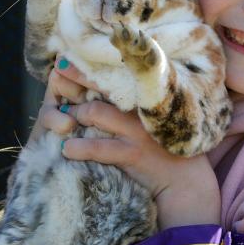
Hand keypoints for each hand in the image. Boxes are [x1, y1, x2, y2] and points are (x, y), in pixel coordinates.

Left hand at [38, 57, 220, 230]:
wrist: (187, 182)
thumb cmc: (168, 149)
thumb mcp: (157, 122)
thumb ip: (135, 107)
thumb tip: (99, 98)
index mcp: (147, 97)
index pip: (114, 76)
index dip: (87, 69)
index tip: (64, 61)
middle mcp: (142, 107)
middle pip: (100, 88)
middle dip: (74, 85)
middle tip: (56, 83)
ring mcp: (137, 129)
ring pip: (95, 112)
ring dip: (74, 115)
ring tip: (62, 121)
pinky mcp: (133, 153)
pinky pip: (98, 147)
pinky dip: (79, 147)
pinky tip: (66, 149)